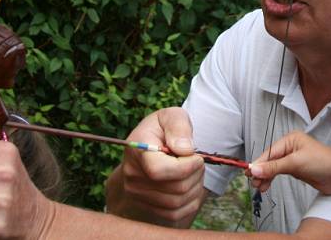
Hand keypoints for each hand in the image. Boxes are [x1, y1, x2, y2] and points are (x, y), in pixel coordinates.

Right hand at [106, 107, 205, 226]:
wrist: (149, 144)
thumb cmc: (164, 129)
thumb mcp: (172, 116)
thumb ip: (178, 127)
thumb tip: (185, 150)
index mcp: (137, 149)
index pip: (159, 171)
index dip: (185, 167)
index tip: (196, 156)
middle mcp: (132, 176)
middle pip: (174, 189)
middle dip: (195, 175)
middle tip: (198, 162)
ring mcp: (136, 194)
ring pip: (176, 204)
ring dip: (195, 188)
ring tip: (194, 172)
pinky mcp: (145, 207)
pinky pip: (174, 215)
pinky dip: (190, 202)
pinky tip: (190, 186)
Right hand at [249, 131, 330, 195]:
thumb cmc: (322, 162)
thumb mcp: (295, 163)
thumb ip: (274, 167)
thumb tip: (254, 169)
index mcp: (290, 140)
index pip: (270, 152)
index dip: (258, 163)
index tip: (248, 173)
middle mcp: (291, 147)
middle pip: (270, 160)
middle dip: (261, 171)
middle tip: (253, 183)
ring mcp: (293, 159)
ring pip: (274, 168)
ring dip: (265, 177)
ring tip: (259, 188)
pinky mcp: (297, 169)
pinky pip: (280, 173)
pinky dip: (272, 179)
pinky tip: (267, 186)